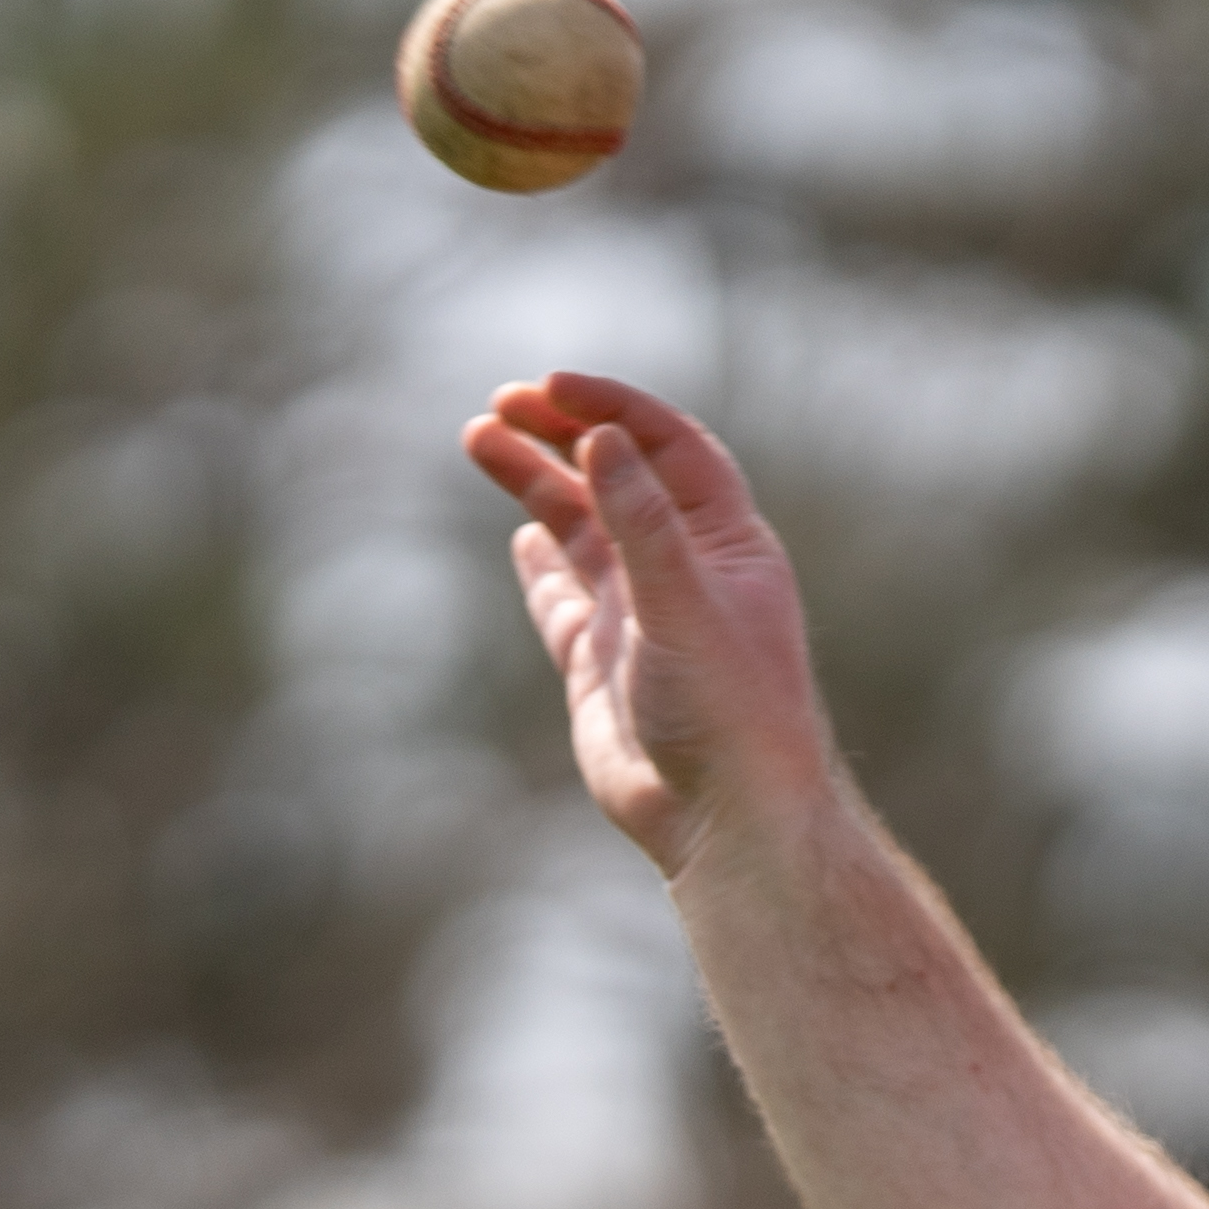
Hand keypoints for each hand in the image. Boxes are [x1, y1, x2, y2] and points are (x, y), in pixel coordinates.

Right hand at [461, 371, 838, 883]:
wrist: (724, 822)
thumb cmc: (729, 713)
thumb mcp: (684, 604)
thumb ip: (642, 523)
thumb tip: (604, 438)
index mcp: (726, 544)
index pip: (669, 448)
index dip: (613, 408)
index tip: (552, 385)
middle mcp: (682, 571)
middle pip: (617, 477)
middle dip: (562, 433)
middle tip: (501, 403)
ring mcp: (638, 616)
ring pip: (580, 529)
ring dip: (535, 482)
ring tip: (479, 437)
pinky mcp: (600, 663)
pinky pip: (564, 595)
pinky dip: (542, 560)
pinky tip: (520, 530)